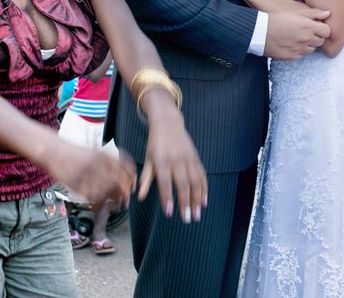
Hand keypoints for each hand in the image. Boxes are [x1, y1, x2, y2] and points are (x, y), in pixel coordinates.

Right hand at [47, 141, 135, 205]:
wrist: (52, 150)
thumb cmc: (76, 152)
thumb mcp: (96, 151)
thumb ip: (110, 161)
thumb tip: (126, 175)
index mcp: (103, 154)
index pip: (126, 168)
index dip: (132, 180)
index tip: (132, 188)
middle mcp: (97, 164)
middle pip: (119, 181)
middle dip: (124, 193)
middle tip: (125, 199)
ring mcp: (85, 174)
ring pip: (107, 191)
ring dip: (112, 198)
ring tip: (113, 202)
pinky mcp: (75, 183)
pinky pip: (91, 196)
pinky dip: (98, 201)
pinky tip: (99, 202)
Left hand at [138, 96, 207, 223]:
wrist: (169, 124)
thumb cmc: (155, 144)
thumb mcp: (147, 159)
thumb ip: (145, 178)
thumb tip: (139, 197)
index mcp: (162, 161)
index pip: (165, 182)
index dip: (167, 197)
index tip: (169, 213)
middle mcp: (177, 161)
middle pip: (183, 185)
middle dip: (185, 203)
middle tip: (187, 219)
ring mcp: (188, 159)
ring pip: (195, 182)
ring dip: (197, 199)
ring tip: (197, 215)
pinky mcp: (196, 158)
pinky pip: (202, 175)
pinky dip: (204, 189)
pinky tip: (204, 201)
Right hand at [264, 8, 331, 59]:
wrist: (259, 32)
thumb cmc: (277, 19)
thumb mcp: (295, 12)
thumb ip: (313, 13)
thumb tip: (328, 13)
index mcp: (308, 26)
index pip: (327, 31)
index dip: (323, 29)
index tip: (317, 27)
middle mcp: (306, 39)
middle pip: (321, 41)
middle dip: (316, 36)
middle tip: (306, 31)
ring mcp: (299, 49)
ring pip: (312, 49)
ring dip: (308, 44)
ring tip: (297, 37)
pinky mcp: (292, 57)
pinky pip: (302, 55)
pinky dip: (299, 50)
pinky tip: (291, 44)